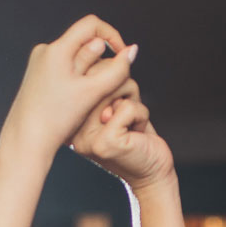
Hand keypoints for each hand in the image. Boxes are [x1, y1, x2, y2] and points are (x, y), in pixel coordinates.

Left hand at [2, 15, 136, 159]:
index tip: (122, 57)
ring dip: (90, 73)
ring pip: (75, 58)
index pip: (92, 25)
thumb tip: (131, 50)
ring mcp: (40, 64)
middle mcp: (45, 51)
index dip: (113, 37)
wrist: (26, 141)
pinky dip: (77, 81)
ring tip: (86, 100)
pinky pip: (64, 70)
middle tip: (102, 89)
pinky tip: (75, 103)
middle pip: (83, 43)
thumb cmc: (55, 119)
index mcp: (57, 49)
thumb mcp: (93, 93)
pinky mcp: (38, 77)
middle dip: (101, 61)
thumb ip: (117, 70)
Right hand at [72, 78, 174, 192]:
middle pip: (100, 75)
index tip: (117, 106)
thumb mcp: (118, 106)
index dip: (111, 79)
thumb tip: (127, 51)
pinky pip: (127, 107)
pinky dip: (141, 114)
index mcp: (73, 118)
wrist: (152, 175)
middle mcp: (75, 128)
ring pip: (114, 87)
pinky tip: (138, 133)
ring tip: (131, 124)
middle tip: (127, 115)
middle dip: (123, 87)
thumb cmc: (136, 139)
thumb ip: (112, 85)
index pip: (87, 74)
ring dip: (133, 102)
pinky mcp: (105, 142)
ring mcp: (88, 137)